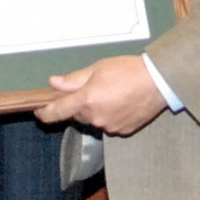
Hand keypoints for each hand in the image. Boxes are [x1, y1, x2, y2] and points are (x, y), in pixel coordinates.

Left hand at [35, 55, 166, 135]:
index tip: (39, 112)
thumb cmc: (129, 71)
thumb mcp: (98, 68)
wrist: (159, 82)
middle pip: (77, 115)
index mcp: (86, 100)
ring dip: (96, 109)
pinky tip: (121, 103)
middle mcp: (95, 117)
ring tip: (112, 93)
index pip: (57, 112)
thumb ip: (74, 79)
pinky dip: (110, 115)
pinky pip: (108, 124)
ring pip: (93, 120)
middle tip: (94, 88)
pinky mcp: (122, 131)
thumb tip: (55, 83)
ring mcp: (109, 126)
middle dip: (80, 104)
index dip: (45, 113)